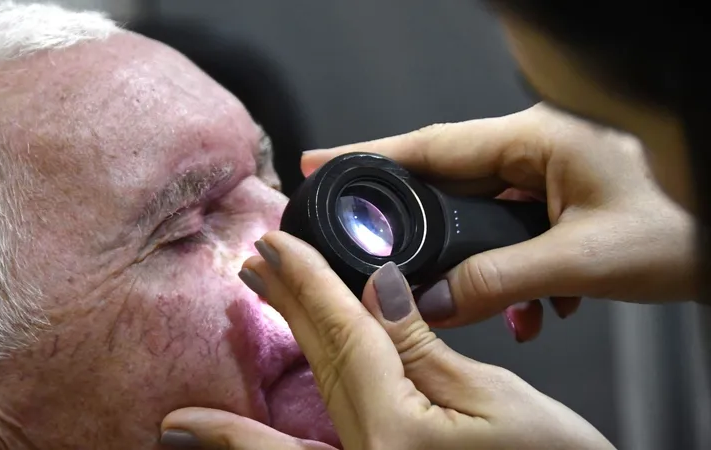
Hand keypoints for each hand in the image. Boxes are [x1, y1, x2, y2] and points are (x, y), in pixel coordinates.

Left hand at [160, 232, 613, 448]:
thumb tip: (376, 289)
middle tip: (256, 259)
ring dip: (289, 338)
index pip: (345, 335)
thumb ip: (421, 348)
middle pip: (322, 360)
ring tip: (261, 295)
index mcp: (397, 431)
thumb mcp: (497, 399)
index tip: (276, 243)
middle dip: (289, 301)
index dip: (310, 282)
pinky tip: (216, 425)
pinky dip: (255, 439)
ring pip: (318, 391)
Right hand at [302, 103, 696, 340]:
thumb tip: (434, 300)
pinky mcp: (563, 199)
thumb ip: (500, 280)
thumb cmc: (686, 223)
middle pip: (451, 183)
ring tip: (503, 309)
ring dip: (482, 267)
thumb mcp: (584, 258)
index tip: (323, 163)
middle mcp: (537, 149)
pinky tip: (538, 308)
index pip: (433, 145)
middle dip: (424, 231)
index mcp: (536, 139)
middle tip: (383, 257)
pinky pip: (516, 232)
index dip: (370, 155)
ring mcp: (551, 173)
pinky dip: (517, 273)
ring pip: (485, 217)